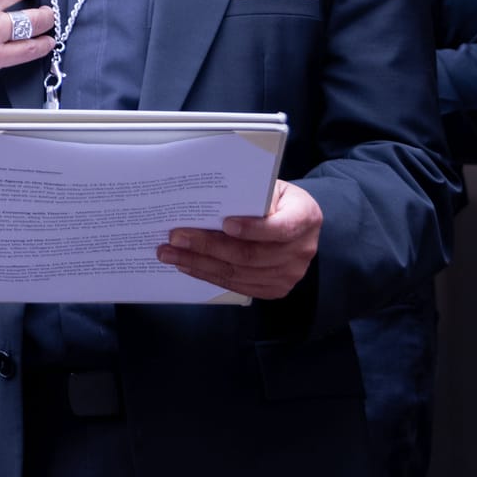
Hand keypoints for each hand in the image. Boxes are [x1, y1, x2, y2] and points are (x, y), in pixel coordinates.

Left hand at [156, 179, 322, 298]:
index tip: (224, 224)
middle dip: (208, 246)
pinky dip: (208, 275)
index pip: (280, 227)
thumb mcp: (272, 188)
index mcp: (305, 218)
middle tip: (176, 237)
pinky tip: (187, 265)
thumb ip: (251, 193)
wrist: (297, 224)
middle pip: (250, 255)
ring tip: (170, 254)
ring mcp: (289, 275)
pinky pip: (236, 285)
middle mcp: (301, 250)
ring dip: (199, 264)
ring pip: (238, 273)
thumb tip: (209, 198)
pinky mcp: (274, 289)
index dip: (252, 229)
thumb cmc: (277, 200)